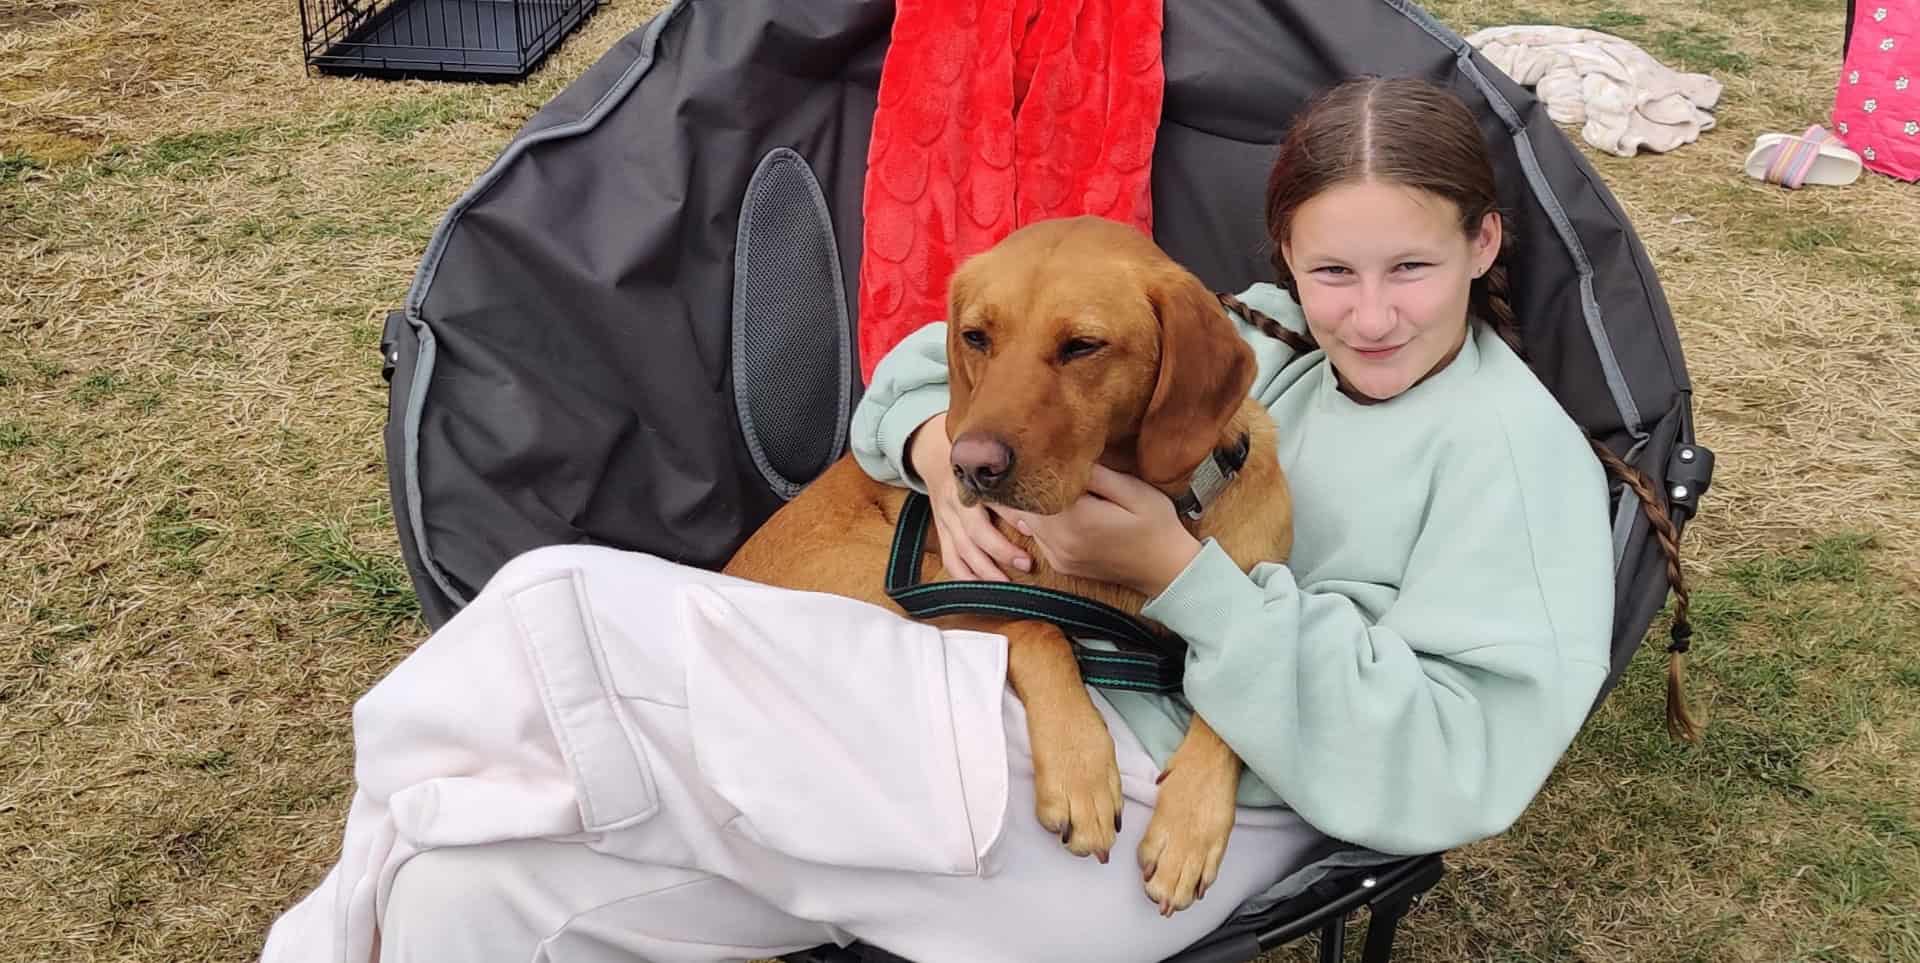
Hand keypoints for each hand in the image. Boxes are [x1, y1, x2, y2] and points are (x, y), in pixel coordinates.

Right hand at [908, 413, 1031, 581]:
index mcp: (970, 482)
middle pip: (975, 531)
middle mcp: (956, 502)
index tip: (1031, 529)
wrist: (935, 460)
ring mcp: (945, 519)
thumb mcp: (991, 467)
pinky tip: (980, 588)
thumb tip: (1038, 512)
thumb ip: (1013, 486)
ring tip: (1005, 584)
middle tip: (1026, 564)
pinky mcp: (942, 533)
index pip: (991, 501)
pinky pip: (950, 559)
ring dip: (983, 570)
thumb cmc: (974, 466)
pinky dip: (964, 576)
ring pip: (961, 550)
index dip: (1011, 516)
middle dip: (1000, 551)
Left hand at [999, 466, 1201, 596]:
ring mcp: (1058, 556)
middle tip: (1030, 461)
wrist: (1167, 569)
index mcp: (1076, 520)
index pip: (1033, 489)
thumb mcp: (1134, 491)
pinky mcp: (1061, 564)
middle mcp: (1059, 542)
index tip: (1035, 451)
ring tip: (1039, 480)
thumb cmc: (1156, 525)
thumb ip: (1097, 474)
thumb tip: (1068, 456)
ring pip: (1025, 522)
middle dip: (1026, 484)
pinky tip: (1053, 505)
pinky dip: (1039, 520)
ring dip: (1030, 502)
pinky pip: (1037, 537)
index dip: (1030, 468)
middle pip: (1022, 506)